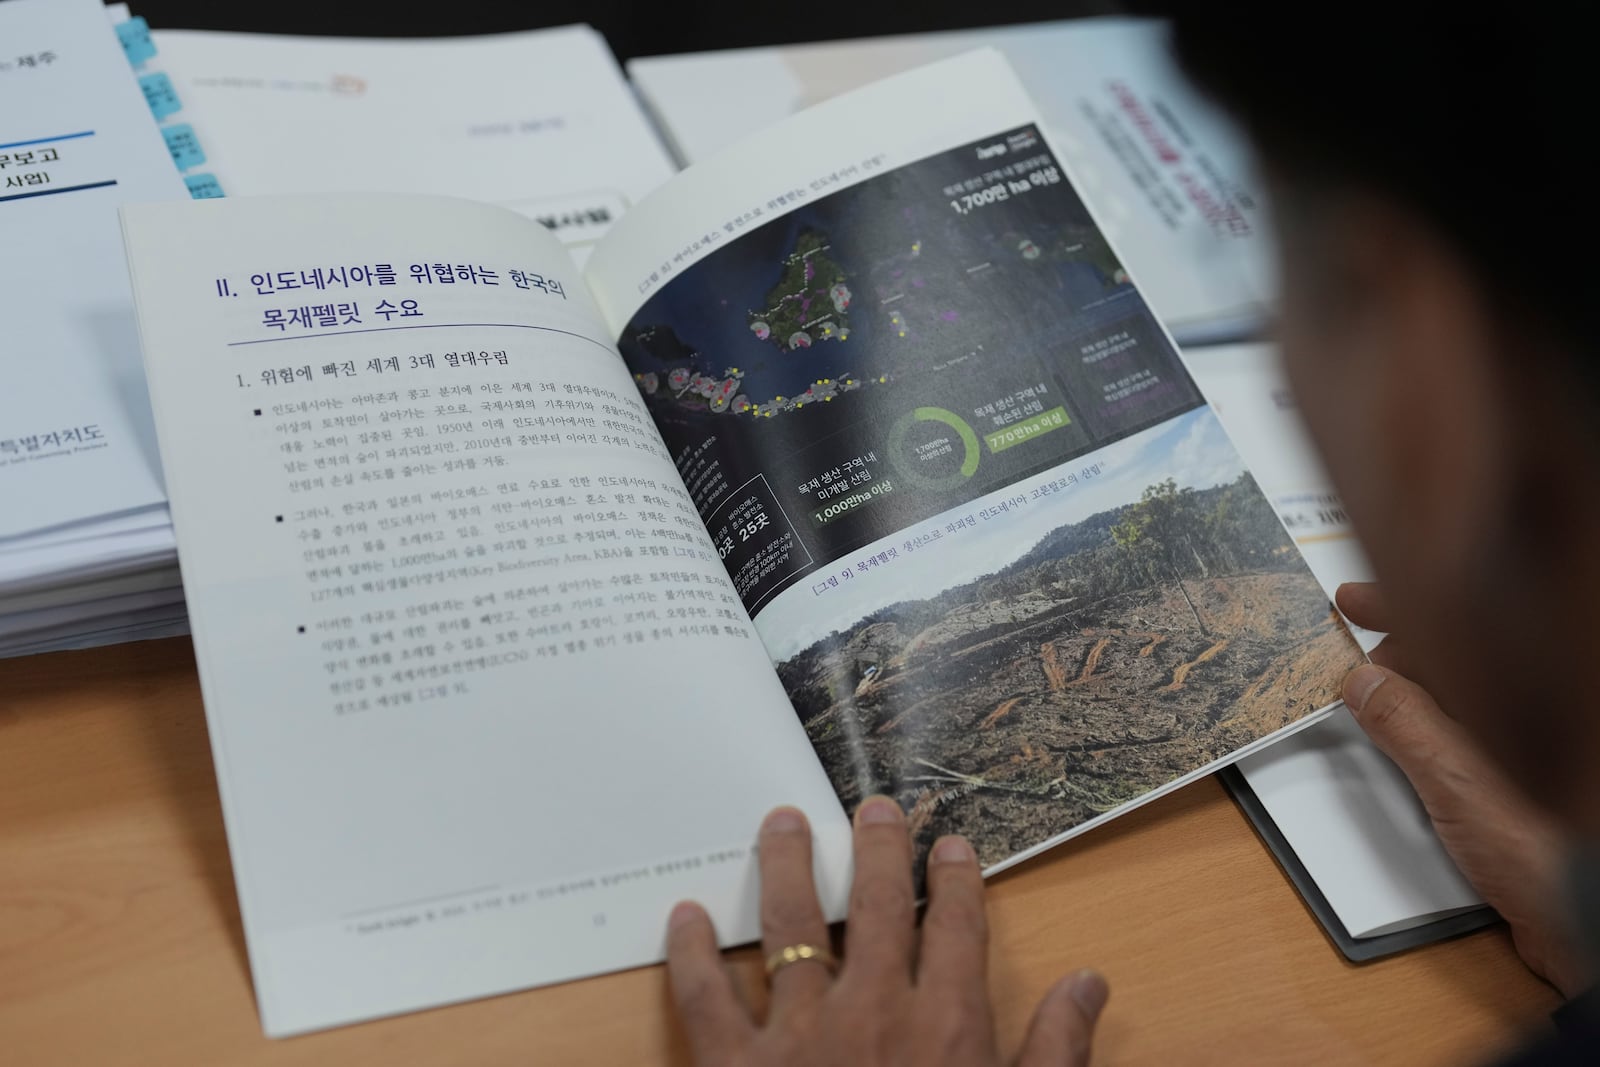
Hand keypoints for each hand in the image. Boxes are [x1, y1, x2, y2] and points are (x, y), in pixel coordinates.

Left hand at [665, 798, 1107, 1065]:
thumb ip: (1056, 1050)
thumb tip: (1089, 983)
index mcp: (944, 1026)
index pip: (954, 927)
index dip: (954, 879)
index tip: (950, 844)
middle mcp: (871, 1012)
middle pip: (874, 906)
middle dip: (876, 850)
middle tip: (872, 807)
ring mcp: (798, 1037)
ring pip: (788, 928)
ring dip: (785, 867)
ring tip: (783, 823)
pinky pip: (705, 998)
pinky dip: (690, 955)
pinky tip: (683, 917)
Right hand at [1337, 581, 1589, 996]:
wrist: (1585, 925)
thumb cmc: (1553, 856)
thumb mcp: (1459, 782)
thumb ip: (1406, 724)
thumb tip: (1366, 684)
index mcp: (1528, 695)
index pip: (1459, 625)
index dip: (1400, 606)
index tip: (1353, 601)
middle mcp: (1532, 716)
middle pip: (1457, 660)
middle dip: (1400, 656)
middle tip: (1356, 669)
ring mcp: (1526, 754)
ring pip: (1455, 703)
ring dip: (1410, 700)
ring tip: (1371, 708)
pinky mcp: (1520, 789)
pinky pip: (1461, 741)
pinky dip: (1427, 735)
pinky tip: (1407, 750)